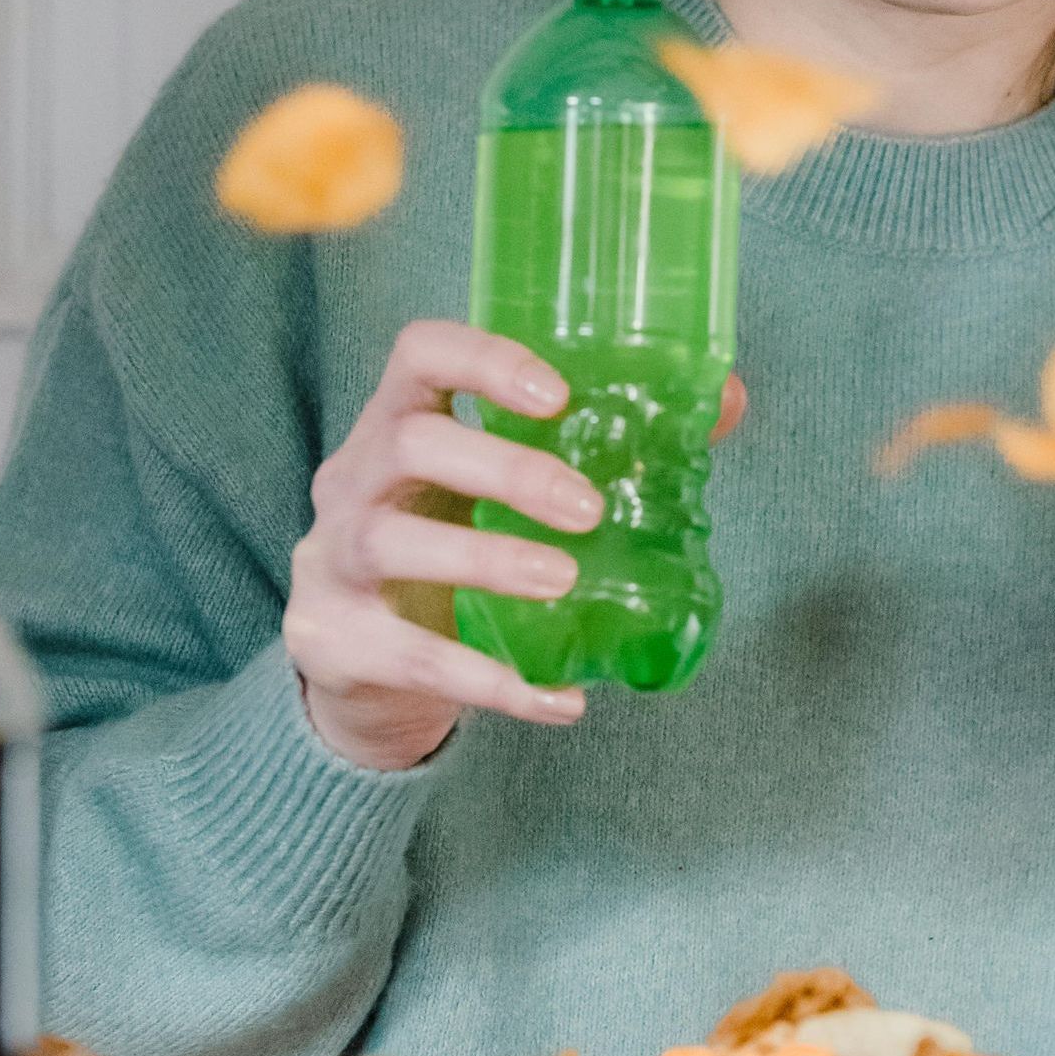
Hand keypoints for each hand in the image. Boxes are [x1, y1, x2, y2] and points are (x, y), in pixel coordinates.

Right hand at [285, 320, 744, 769]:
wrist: (363, 667)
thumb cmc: (452, 548)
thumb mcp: (505, 494)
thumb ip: (605, 447)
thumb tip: (724, 402)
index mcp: (399, 424)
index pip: (419, 355)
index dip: (484, 360)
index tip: (558, 396)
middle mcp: (352, 481)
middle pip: (409, 443)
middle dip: (504, 470)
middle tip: (587, 510)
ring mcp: (330, 562)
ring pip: (389, 542)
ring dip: (485, 558)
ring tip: (566, 583)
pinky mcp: (332, 642)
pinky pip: (410, 658)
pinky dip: (490, 680)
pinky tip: (560, 700)